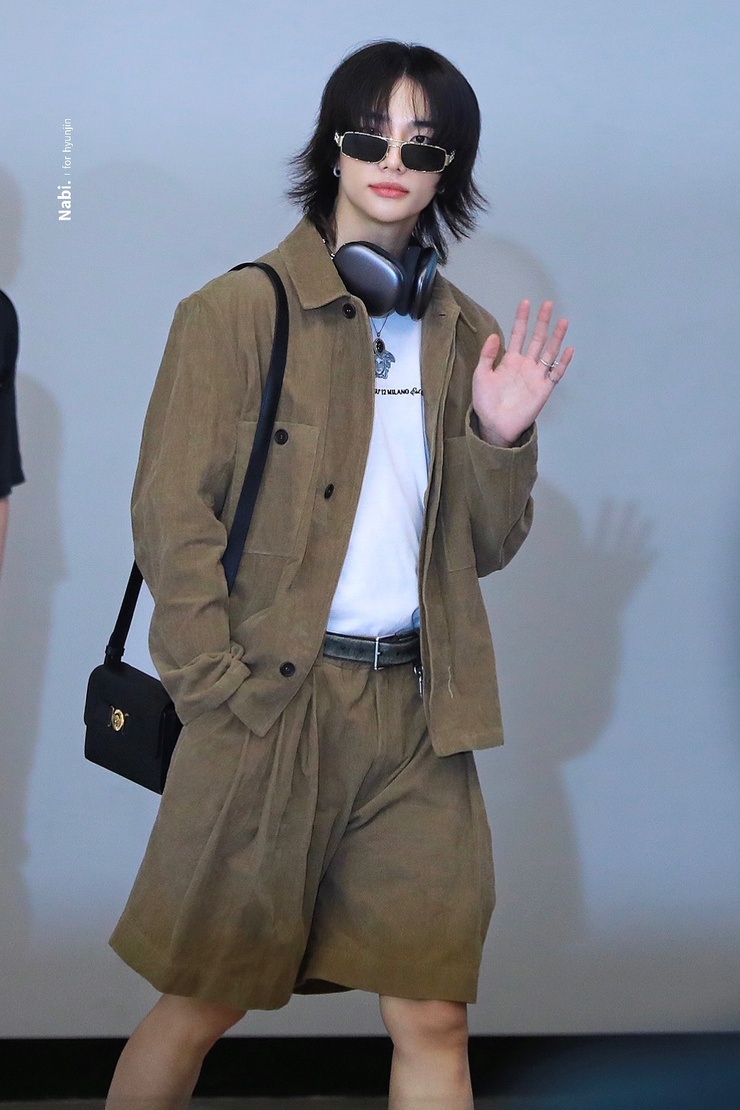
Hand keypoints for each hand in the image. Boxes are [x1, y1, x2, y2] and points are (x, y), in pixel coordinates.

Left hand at [471, 300, 573, 446]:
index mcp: (510, 360)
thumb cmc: (486, 402)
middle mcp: (526, 365)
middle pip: (537, 339)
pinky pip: (555, 373)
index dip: (522, 319)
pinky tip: (568, 349)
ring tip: (563, 321)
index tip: (526, 303)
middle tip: (548, 304)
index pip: (518, 335)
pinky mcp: (544, 389)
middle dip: (542, 322)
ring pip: (549, 352)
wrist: (494, 425)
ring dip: (556, 337)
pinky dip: (562, 362)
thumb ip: (487, 356)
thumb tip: (494, 336)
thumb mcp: (481, 376)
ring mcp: (536, 376)